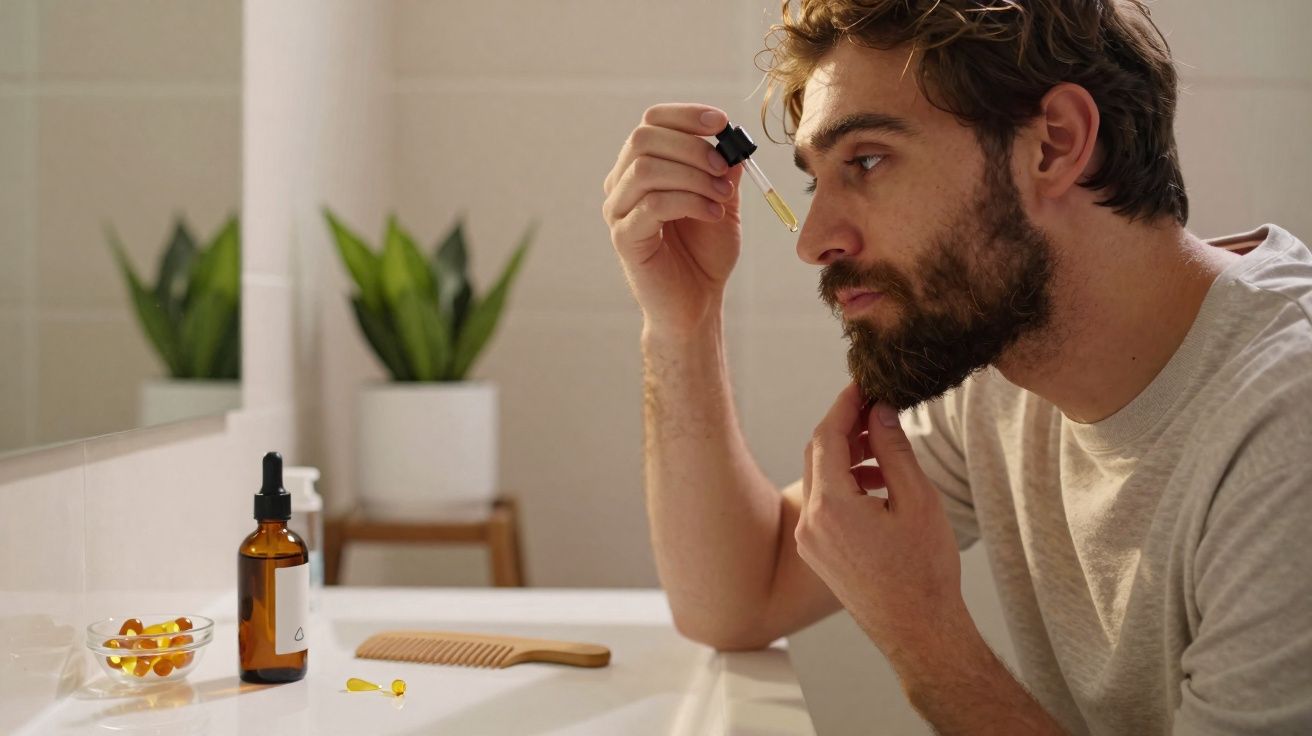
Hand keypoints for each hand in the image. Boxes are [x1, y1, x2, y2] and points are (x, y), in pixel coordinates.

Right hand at [602, 103, 742, 337]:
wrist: (696, 304)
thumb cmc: (705, 254)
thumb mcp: (722, 201)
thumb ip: (724, 169)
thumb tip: (732, 138)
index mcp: (641, 167)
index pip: (651, 121)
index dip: (685, 115)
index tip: (720, 123)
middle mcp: (621, 184)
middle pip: (643, 138)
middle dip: (692, 147)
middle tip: (724, 169)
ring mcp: (617, 211)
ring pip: (646, 168)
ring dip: (693, 176)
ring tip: (722, 197)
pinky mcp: (624, 238)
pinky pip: (653, 204)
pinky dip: (690, 202)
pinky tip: (713, 214)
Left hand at [796, 383, 966, 655]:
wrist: (919, 632)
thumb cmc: (925, 571)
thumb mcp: (917, 500)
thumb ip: (894, 450)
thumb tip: (880, 410)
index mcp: (831, 507)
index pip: (827, 436)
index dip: (845, 404)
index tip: (864, 382)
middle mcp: (810, 522)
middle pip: (817, 453)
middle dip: (845, 426)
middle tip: (877, 407)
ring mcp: (809, 540)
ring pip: (819, 478)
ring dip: (847, 456)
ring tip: (885, 448)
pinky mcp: (817, 552)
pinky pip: (823, 503)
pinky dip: (844, 484)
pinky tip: (878, 483)